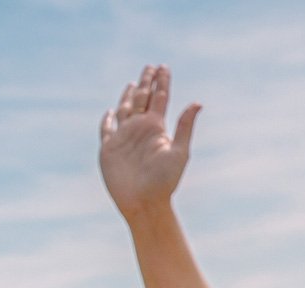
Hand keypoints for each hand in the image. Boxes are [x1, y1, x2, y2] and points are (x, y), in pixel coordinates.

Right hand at [100, 64, 198, 217]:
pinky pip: (106, 130)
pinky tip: (111, 112)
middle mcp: (140, 129)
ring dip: (129, 96)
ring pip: (125, 110)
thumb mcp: (179, 152)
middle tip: (151, 67)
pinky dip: (107, 120)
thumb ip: (185, 126)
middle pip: (143, 99)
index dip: (161, 82)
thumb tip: (198, 103)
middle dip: (147, 82)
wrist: (145, 203)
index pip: (160, 98)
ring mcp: (124, 138)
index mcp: (156, 128)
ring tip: (134, 84)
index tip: (163, 67)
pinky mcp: (108, 149)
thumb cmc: (164, 182)